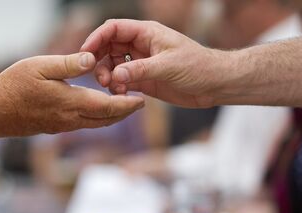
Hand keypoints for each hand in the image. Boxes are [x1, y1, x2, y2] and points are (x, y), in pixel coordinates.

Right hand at [0, 52, 144, 136]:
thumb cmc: (13, 86)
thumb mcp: (41, 66)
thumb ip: (69, 64)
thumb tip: (93, 59)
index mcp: (71, 102)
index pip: (108, 107)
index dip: (127, 104)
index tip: (142, 100)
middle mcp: (70, 119)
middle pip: (105, 120)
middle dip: (124, 112)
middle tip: (139, 104)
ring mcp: (61, 126)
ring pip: (94, 124)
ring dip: (110, 117)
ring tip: (122, 107)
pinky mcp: (53, 127)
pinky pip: (82, 125)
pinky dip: (95, 118)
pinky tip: (95, 109)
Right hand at [80, 19, 228, 107]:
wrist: (216, 85)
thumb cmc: (198, 67)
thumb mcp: (168, 66)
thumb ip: (139, 70)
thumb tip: (115, 75)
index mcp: (146, 32)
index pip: (113, 29)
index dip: (96, 38)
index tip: (85, 53)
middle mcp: (141, 46)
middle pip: (108, 47)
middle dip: (99, 61)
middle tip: (99, 78)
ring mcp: (140, 63)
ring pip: (112, 65)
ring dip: (107, 77)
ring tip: (112, 89)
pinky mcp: (143, 80)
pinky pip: (121, 81)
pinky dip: (116, 88)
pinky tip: (121, 95)